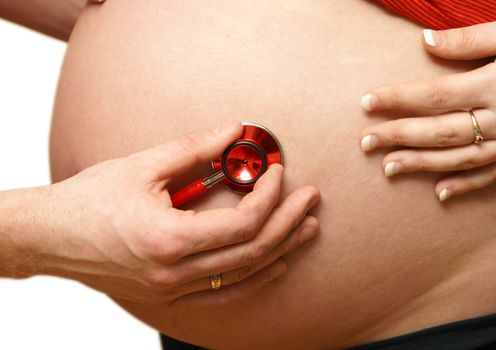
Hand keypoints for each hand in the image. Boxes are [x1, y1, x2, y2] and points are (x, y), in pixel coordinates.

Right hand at [27, 122, 318, 306]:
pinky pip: (226, 293)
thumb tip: (233, 130)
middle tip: (310, 198)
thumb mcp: (143, 165)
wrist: (52, 236)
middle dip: (288, 221)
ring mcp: (174, 290)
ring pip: (246, 275)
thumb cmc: (90, 200)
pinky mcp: (170, 295)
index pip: (243, 223)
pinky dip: (256, 276)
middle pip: (253, 251)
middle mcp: (175, 273)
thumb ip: (195, 148)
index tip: (277, 171)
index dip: (270, 195)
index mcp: (169, 239)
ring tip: (306, 227)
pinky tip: (276, 262)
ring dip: (281, 248)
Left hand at [359, 22, 495, 201]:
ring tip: (388, 168)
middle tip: (364, 142)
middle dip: (399, 137)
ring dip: (422, 165)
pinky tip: (439, 193)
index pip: (436, 94)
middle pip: (440, 132)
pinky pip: (492, 176)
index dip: (398, 98)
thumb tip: (425, 40)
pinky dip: (466, 186)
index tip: (366, 101)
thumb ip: (474, 39)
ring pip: (460, 158)